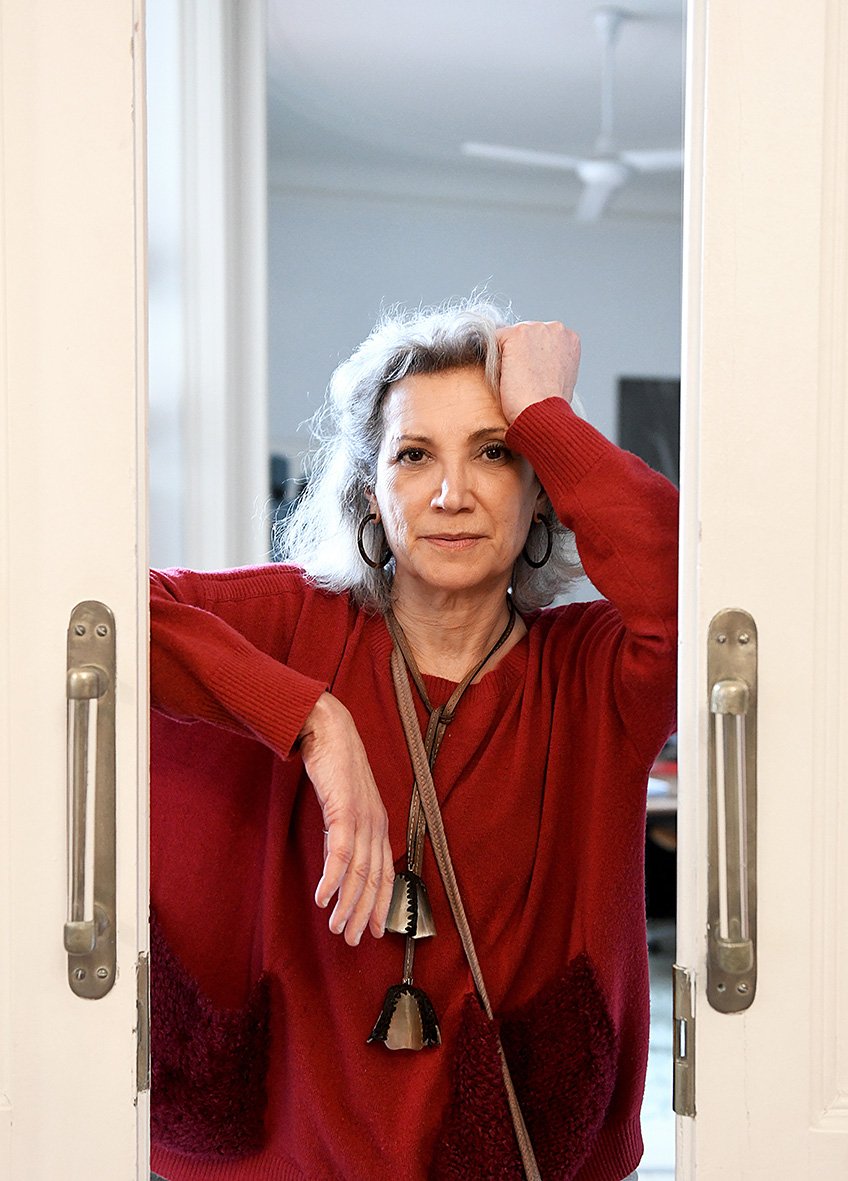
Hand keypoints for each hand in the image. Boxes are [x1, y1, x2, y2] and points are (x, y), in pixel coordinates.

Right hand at [298, 692, 394, 945]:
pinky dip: (333, 879)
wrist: (328, 729)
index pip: (385, 873)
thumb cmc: (334, 764)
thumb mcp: (344, 802)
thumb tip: (337, 859)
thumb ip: (343, 830)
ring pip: (359, 871)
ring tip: (337, 927)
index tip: (374, 931)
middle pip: (374, 879)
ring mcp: (362, 817)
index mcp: (379, 823)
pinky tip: (323, 898)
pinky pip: (340, 852)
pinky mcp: (344, 809)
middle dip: (364, 913)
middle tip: (353, 939)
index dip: (381, 905)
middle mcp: (376, 823)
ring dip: (348, 903)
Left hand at [496, 321, 580, 423]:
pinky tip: (505, 376)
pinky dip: (493, 359)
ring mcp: (536, 328)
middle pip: (523, 335)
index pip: (539, 340)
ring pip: (508, 338)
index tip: (534, 378)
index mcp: (569, 338)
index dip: (530, 359)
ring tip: (516, 381)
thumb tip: (533, 361)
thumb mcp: (560, 378)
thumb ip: (550, 362)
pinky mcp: (516, 334)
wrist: (543, 414)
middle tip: (523, 381)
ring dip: (505, 357)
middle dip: (518, 355)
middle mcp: (556, 328)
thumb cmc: (550, 406)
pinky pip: (493, 341)